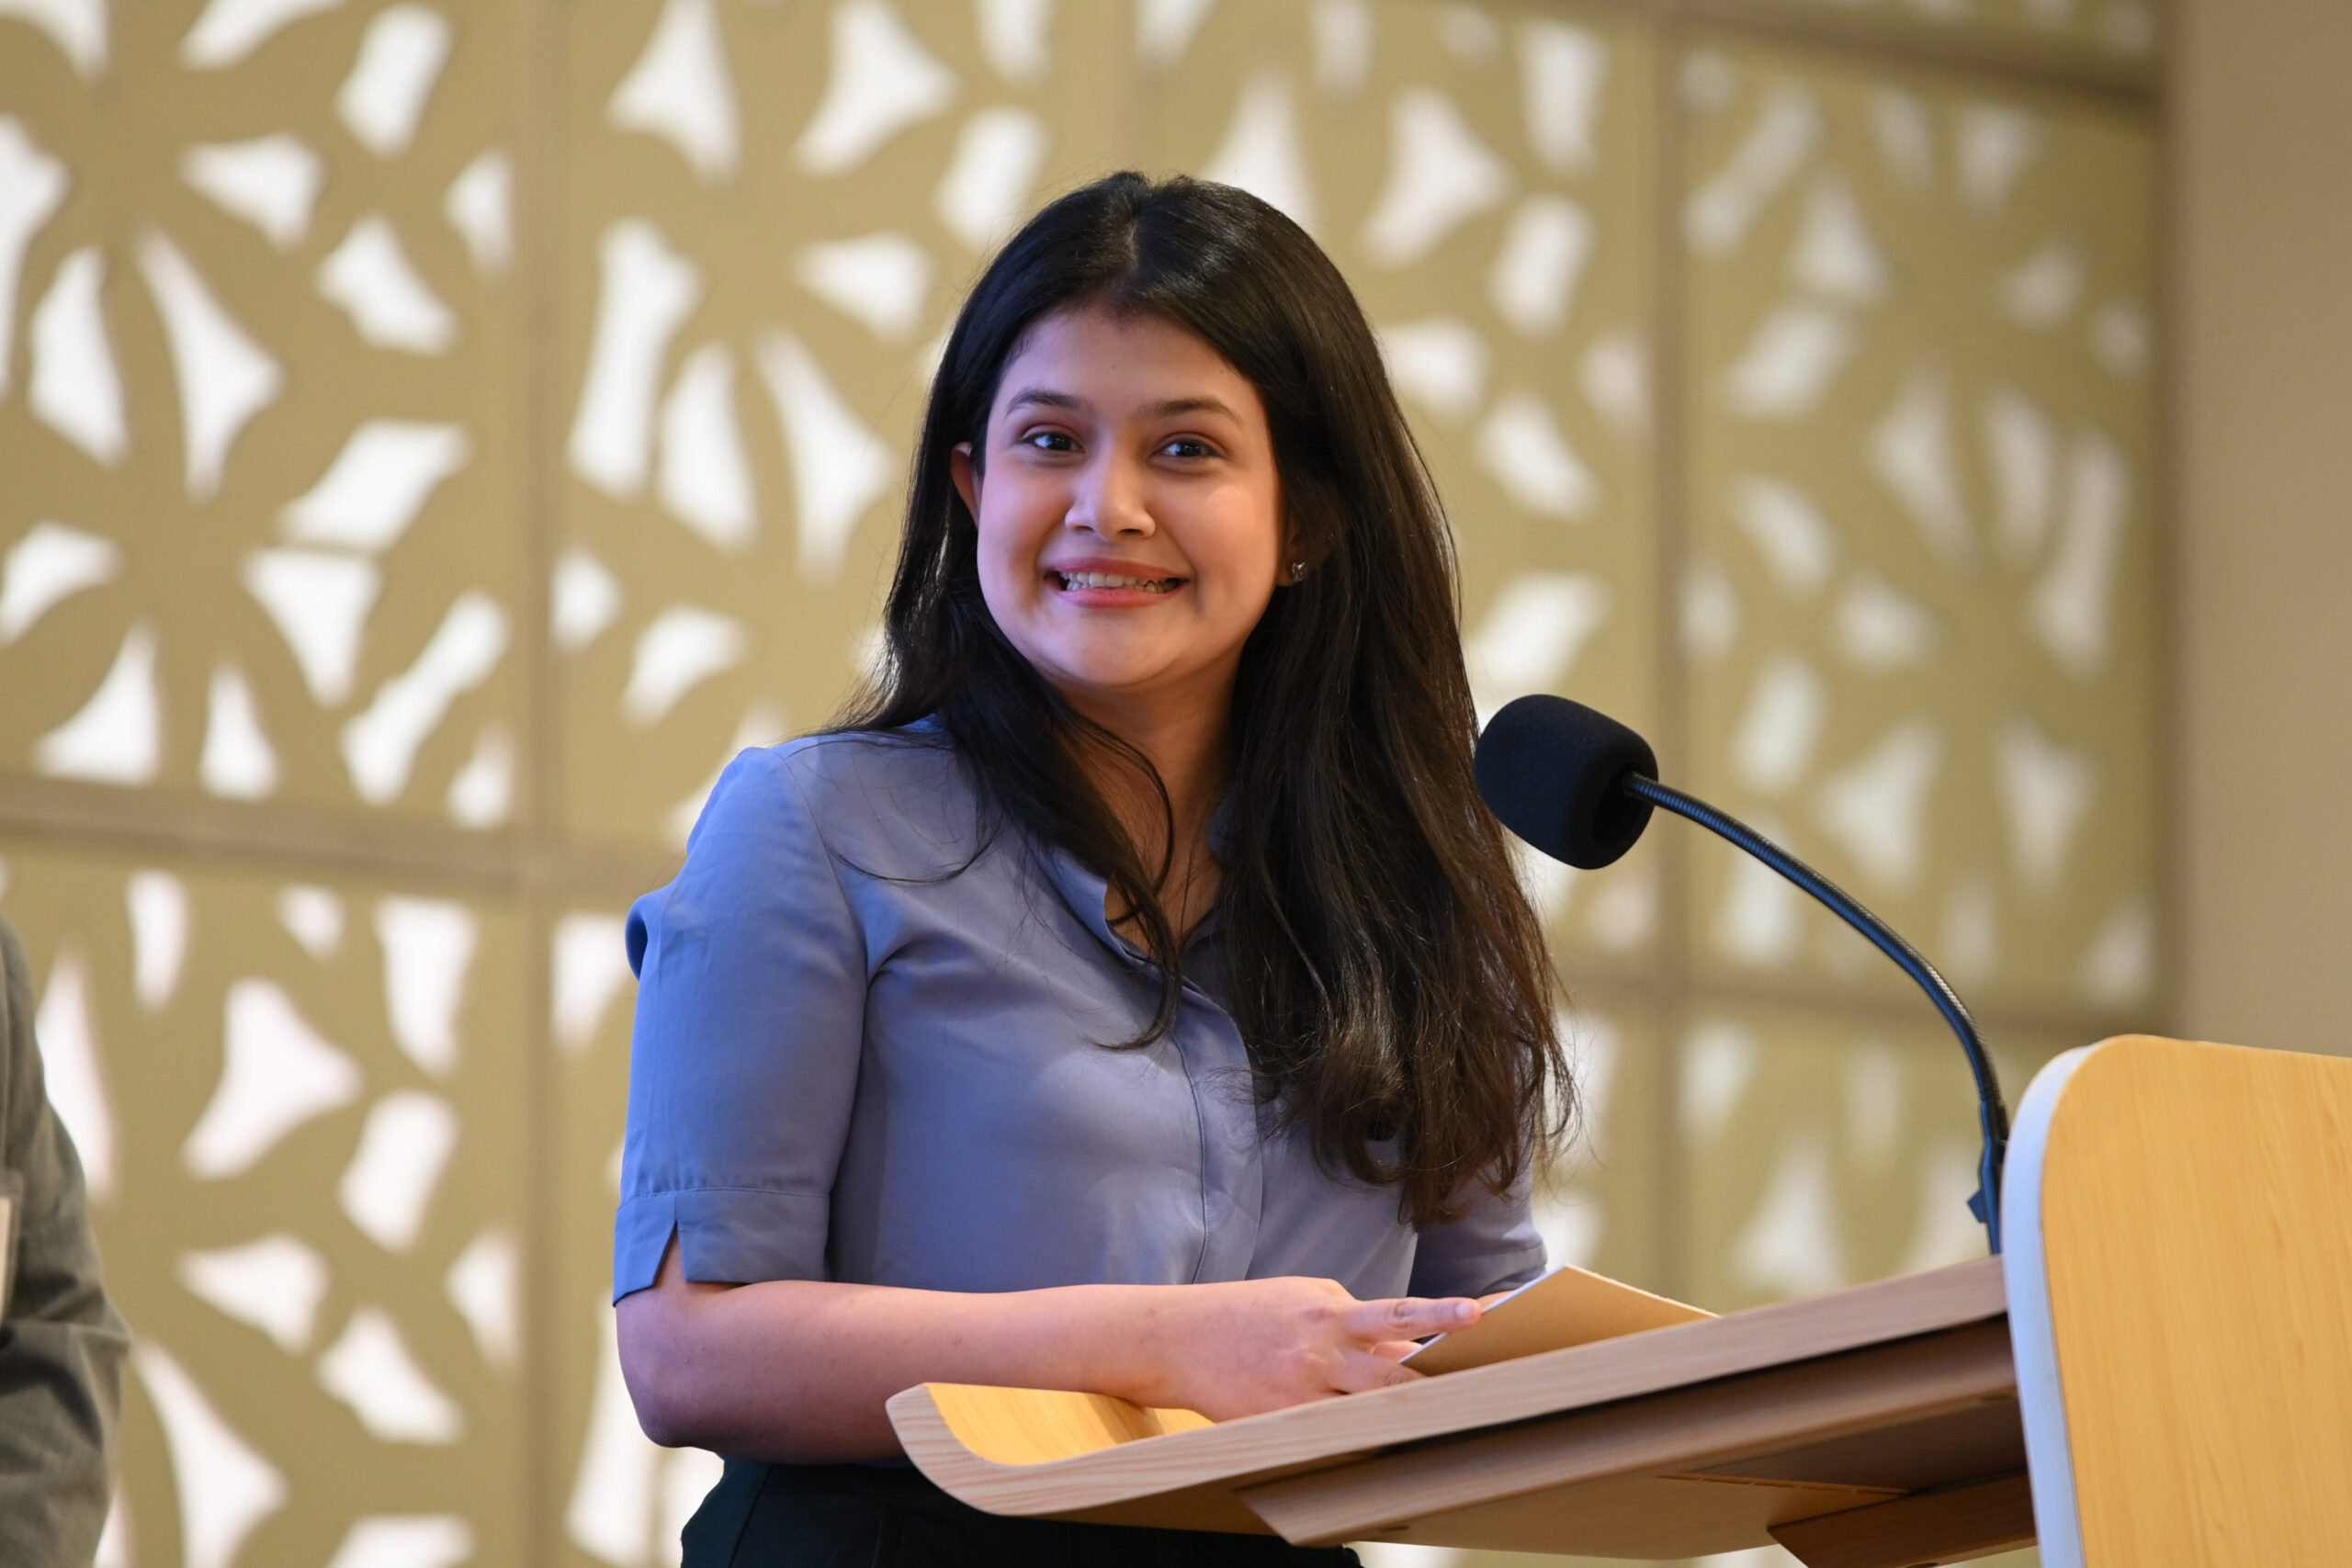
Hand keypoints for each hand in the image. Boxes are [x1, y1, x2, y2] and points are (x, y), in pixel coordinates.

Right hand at [1110, 1277, 1480, 1420]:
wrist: (1181, 1338)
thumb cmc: (1249, 1312)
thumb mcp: (1302, 1297)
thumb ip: (1350, 1315)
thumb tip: (1394, 1341)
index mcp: (1328, 1313)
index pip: (1398, 1314)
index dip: (1440, 1313)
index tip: (1479, 1312)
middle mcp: (1321, 1354)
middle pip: (1392, 1376)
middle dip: (1437, 1383)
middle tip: (1486, 1386)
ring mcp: (1303, 1395)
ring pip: (1367, 1413)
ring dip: (1405, 1418)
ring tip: (1445, 1424)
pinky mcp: (1285, 1424)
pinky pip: (1333, 1435)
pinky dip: (1358, 1437)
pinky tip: (1380, 1447)